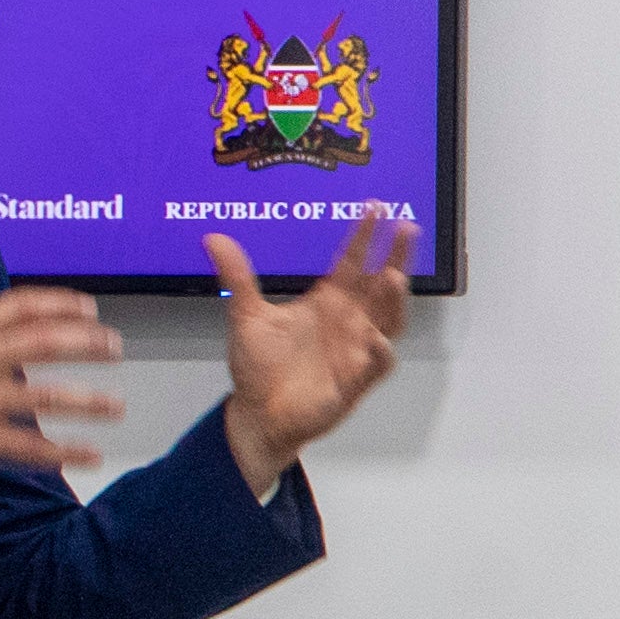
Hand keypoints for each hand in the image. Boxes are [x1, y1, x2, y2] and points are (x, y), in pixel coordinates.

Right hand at [0, 285, 123, 483]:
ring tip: (116, 406)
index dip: (63, 305)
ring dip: (89, 402)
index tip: (92, 310)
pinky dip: (66, 452)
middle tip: (116, 348)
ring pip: (46, 396)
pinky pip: (31, 447)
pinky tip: (90, 454)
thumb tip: (27, 328)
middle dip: (88, 344)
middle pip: (44, 342)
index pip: (20, 306)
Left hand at [212, 213, 415, 489]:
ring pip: (389, 319)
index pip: (353, 261)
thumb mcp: (246, 315)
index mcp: (329, 300)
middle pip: (381, 283)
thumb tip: (213, 238)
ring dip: (395, 300)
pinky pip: (377, 364)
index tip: (375, 206)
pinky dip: (380, 351)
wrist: (258, 413)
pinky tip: (377, 338)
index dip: (364, 234)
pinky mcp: (355, 381)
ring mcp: (357, 350)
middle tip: (406, 226)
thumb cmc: (259, 365)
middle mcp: (350, 320)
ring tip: (394, 276)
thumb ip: (237, 277)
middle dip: (396, 256)